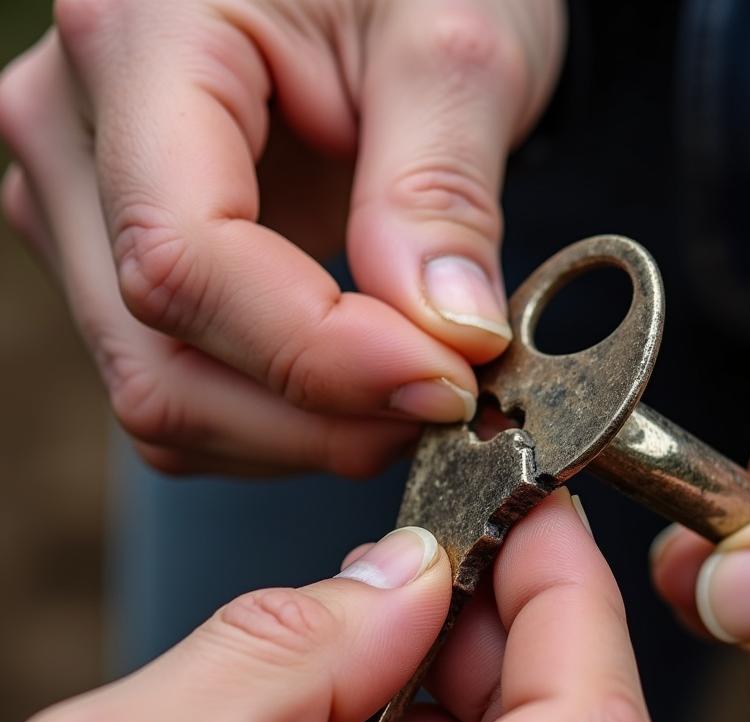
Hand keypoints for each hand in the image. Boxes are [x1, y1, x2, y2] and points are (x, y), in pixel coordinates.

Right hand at [0, 0, 564, 475]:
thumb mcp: (453, 38)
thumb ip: (440, 187)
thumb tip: (445, 337)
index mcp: (137, 40)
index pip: (185, 260)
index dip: (319, 357)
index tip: (445, 384)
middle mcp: (76, 135)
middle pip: (159, 361)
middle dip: (318, 422)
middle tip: (445, 408)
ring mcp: (88, 207)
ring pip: (164, 398)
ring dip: (301, 435)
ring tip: (413, 392)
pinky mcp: (129, 260)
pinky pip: (185, 389)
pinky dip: (280, 421)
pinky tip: (360, 388)